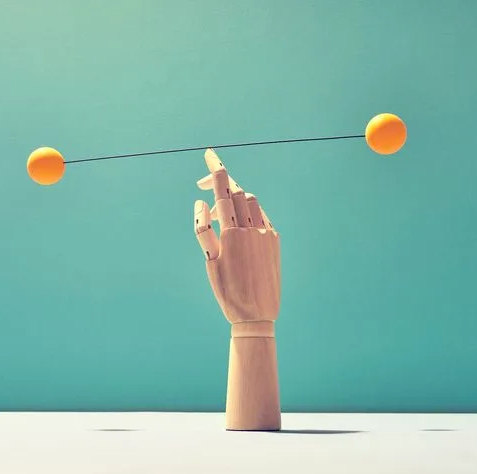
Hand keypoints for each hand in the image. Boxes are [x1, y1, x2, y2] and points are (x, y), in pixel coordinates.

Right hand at [194, 148, 280, 324]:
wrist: (257, 315)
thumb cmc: (227, 292)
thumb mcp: (209, 262)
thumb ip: (203, 229)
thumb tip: (202, 202)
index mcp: (232, 233)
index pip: (223, 190)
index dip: (216, 170)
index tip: (209, 155)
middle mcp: (252, 228)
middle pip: (238, 192)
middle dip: (222, 186)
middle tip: (205, 188)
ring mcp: (266, 233)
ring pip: (252, 202)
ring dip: (236, 199)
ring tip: (221, 214)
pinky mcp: (275, 241)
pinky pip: (262, 216)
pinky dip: (249, 213)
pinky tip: (240, 226)